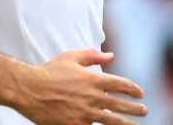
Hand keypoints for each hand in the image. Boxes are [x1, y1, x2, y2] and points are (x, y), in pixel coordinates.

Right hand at [14, 50, 147, 124]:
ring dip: (128, 123)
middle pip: (121, 104)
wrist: (28, 90)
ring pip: (114, 120)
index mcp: (93, 79)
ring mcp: (85, 113)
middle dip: (136, 108)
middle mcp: (92, 97)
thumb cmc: (48, 72)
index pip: (122, 85)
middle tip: (144, 110)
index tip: (140, 93)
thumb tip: (111, 55)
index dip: (134, 89)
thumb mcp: (70, 58)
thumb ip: (91, 56)